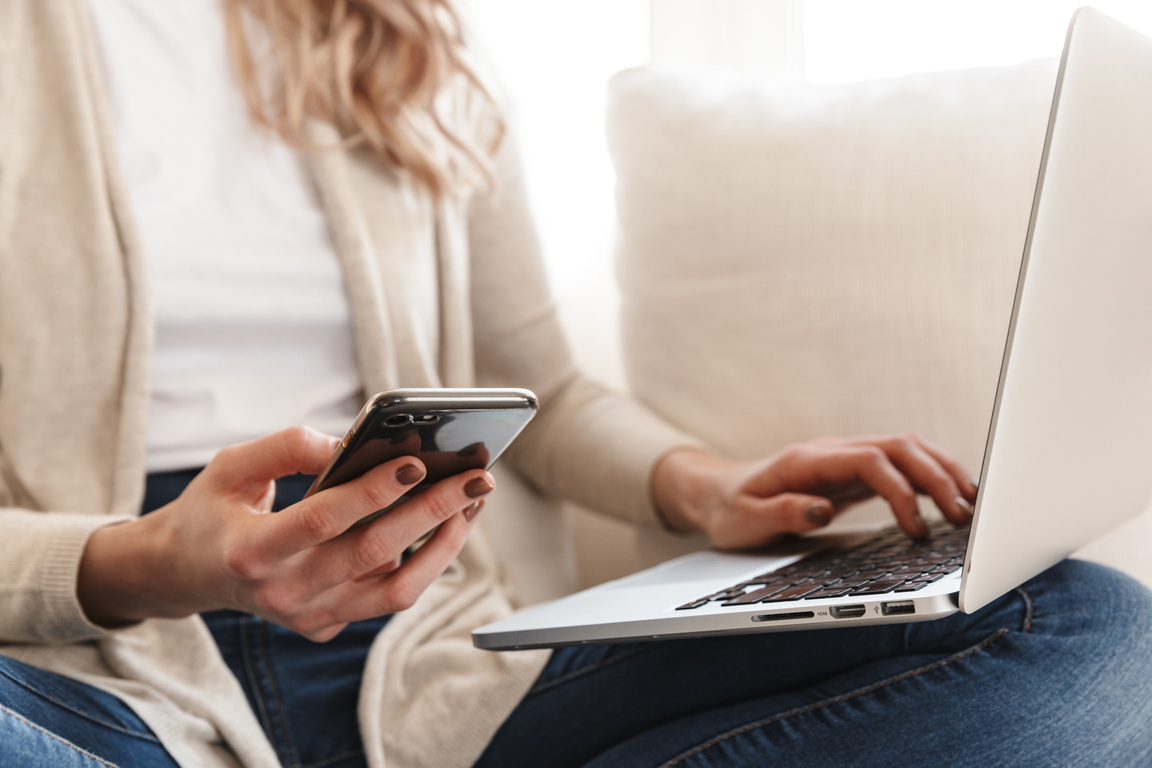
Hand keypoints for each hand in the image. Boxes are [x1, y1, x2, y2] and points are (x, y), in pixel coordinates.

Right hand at [78, 426, 492, 641]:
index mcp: (251, 552)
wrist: (187, 572)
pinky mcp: (328, 626)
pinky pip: (388, 598)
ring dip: (445, 544)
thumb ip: (287, 446)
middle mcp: (283, 593)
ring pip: (396, 590)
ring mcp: (309, 617)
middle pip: (373, 553)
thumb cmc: (213, 510)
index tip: (417, 461)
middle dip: (433, 512)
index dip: (373, 491)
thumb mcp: (231, 465)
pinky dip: (425, 562)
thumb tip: (353, 443)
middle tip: (477, 477)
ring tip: (473, 501)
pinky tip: (447, 524)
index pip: (324, 520)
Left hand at [651, 434, 977, 549]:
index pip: (870, 461)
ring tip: (973, 506)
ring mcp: (844, 460)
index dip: (901, 491)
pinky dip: (930, 478)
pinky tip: (952, 499)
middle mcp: (831, 452)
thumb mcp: (743, 520)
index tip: (916, 530)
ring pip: (906, 449)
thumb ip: (780, 513)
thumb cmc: (730, 509)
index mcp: (807, 460)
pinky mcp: (852, 474)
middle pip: (899, 446)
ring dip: (942, 471)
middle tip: (965, 517)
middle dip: (937, 476)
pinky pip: (900, 466)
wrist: (716, 494)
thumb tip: (819, 510)